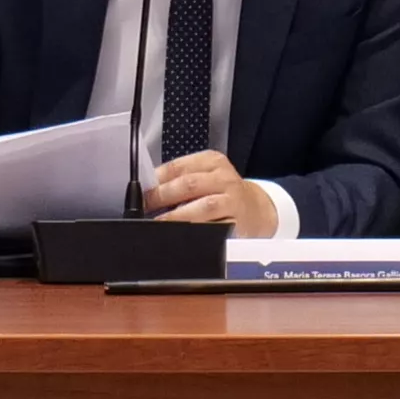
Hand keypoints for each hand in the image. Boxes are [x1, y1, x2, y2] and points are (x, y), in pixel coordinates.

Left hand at [142, 151, 277, 233]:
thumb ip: (180, 179)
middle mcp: (224, 178)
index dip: (156, 180)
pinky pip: (214, 229)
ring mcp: (232, 201)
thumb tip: (148, 191)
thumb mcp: (206, 176)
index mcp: (213, 162)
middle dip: (163, 197)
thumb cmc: (224, 193)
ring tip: (159, 224)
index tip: (141, 192)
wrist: (258, 210)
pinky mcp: (237, 223)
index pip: (179, 166)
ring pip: (203, 207)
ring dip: (177, 217)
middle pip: (189, 185)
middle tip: (145, 209)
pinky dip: (195, 233)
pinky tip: (181, 236)